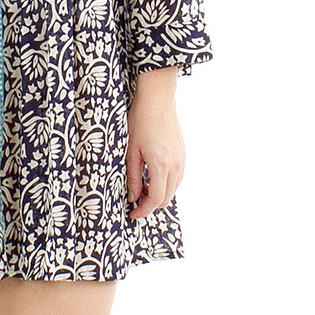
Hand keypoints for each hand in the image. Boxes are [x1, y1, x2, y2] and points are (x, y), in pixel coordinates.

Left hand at [126, 88, 186, 219]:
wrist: (157, 101)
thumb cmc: (141, 121)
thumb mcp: (131, 151)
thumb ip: (133, 177)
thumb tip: (133, 197)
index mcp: (160, 164)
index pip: (156, 199)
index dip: (143, 210)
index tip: (133, 213)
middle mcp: (175, 164)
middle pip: (167, 197)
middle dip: (151, 204)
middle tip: (135, 201)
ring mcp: (181, 159)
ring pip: (174, 189)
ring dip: (160, 194)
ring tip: (143, 187)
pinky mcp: (183, 154)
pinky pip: (178, 177)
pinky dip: (167, 184)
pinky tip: (154, 177)